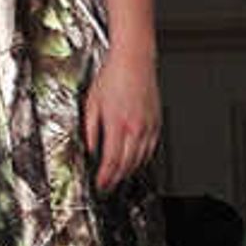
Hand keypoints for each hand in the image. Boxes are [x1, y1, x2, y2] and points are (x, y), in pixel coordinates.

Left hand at [82, 44, 161, 190]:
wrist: (134, 60)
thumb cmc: (112, 77)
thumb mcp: (91, 103)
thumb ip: (90, 130)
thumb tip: (89, 149)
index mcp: (117, 124)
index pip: (112, 160)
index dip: (105, 177)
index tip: (100, 184)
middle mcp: (136, 127)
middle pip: (127, 163)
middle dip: (116, 178)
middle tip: (107, 185)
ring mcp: (149, 125)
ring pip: (141, 158)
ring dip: (129, 171)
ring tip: (119, 177)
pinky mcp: (156, 121)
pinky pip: (151, 147)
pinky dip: (143, 158)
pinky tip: (135, 161)